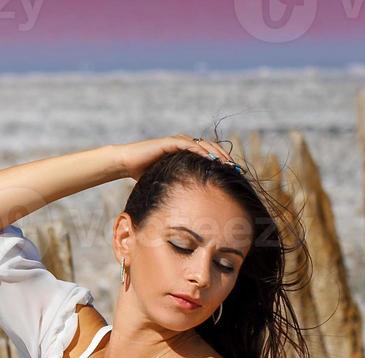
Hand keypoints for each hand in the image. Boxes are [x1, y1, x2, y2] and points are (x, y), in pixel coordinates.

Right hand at [112, 134, 236, 180]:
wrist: (127, 163)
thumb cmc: (144, 174)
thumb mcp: (167, 182)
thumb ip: (180, 188)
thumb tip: (190, 208)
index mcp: (186, 154)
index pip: (209, 156)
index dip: (222, 164)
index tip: (234, 175)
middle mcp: (184, 145)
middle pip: (211, 149)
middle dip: (225, 159)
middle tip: (237, 170)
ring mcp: (178, 142)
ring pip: (204, 145)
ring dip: (217, 154)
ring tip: (228, 165)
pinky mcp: (171, 142)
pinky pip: (190, 145)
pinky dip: (202, 151)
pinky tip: (211, 159)